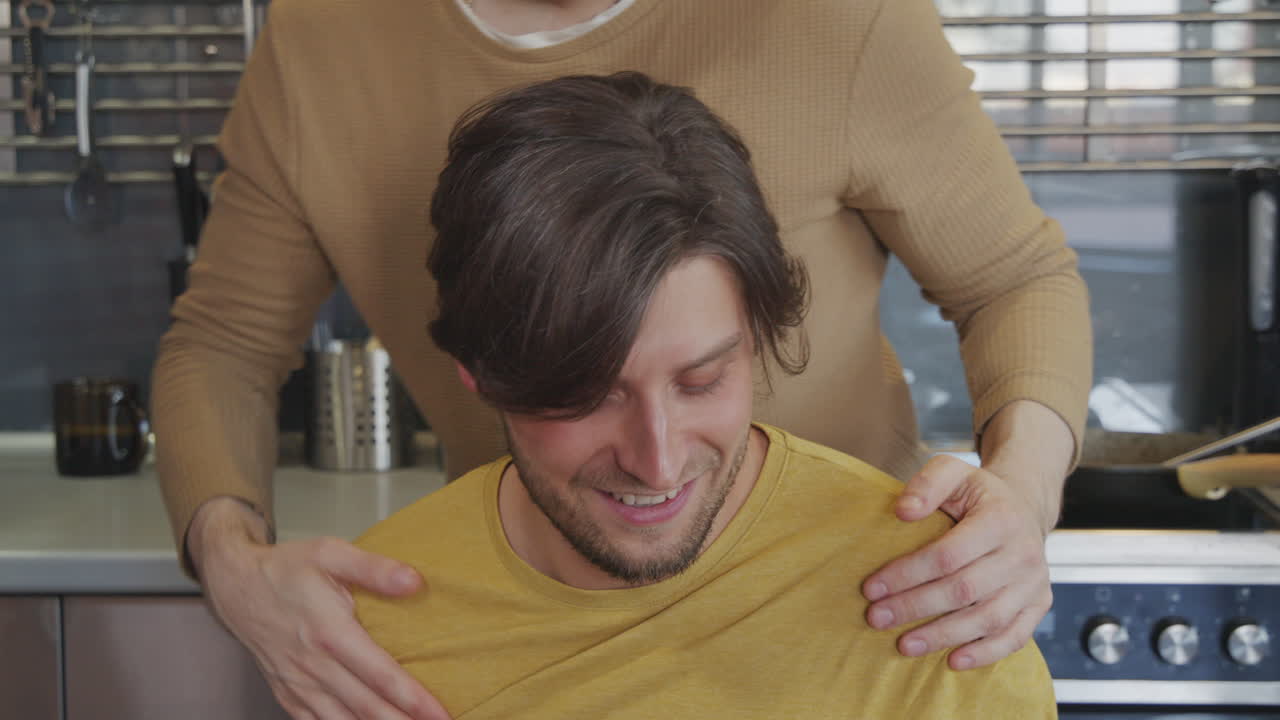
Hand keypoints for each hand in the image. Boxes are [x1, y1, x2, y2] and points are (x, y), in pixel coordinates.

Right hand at [191, 498, 450, 719]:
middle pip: (366, 707)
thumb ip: (374, 568)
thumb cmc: (285, 570)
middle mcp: (313, 665)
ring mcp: (298, 684)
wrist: (235, 586)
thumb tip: (414, 581)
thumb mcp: (331, 553)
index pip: (379, 674)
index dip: (412, 698)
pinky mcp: (287, 694)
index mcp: (329, 632)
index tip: (440, 712)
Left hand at [861, 455, 1052, 670]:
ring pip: (987, 618)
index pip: (946, 555)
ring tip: (905, 644)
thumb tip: (903, 511)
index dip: (906, 574)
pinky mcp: (1039, 604)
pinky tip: (953, 661)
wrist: (1024, 507)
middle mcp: (1023, 553)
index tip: (871, 587)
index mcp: (1000, 519)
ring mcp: (1034, 583)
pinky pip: (1015, 637)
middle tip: (877, 617)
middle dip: (915, 607)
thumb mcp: (953, 472)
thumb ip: (927, 483)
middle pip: (963, 590)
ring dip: (943, 636)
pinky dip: (985, 653)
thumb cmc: (980, 494)